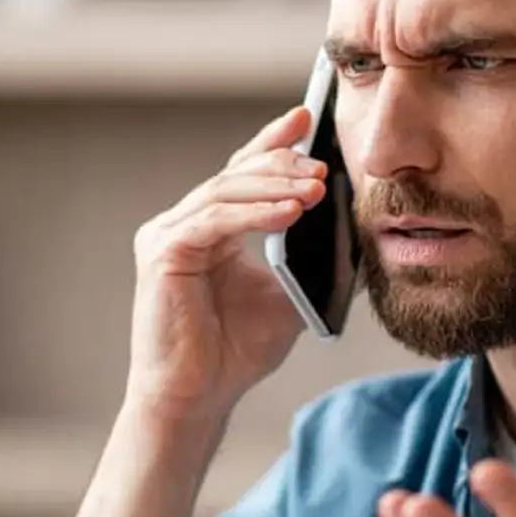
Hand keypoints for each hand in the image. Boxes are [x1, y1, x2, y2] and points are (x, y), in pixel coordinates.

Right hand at [125, 106, 324, 421]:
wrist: (197, 398)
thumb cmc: (233, 353)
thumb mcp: (287, 296)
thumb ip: (310, 260)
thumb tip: (352, 228)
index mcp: (208, 230)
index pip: (241, 175)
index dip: (271, 144)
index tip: (306, 118)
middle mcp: (183, 225)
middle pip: (233, 175)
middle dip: (280, 161)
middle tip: (321, 159)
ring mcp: (167, 236)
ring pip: (224, 191)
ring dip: (274, 186)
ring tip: (316, 186)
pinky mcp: (163, 252)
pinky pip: (215, 221)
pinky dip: (254, 214)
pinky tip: (289, 212)